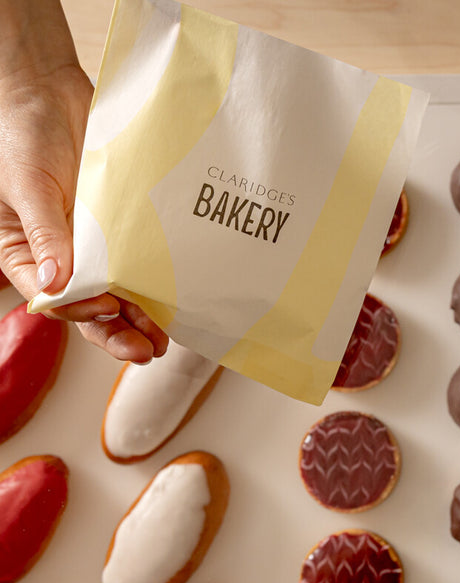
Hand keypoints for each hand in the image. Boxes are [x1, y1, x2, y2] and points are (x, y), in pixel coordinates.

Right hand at [0, 0, 167, 362]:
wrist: (51, 92)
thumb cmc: (24, 134)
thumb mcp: (28, 184)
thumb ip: (43, 234)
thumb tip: (54, 285)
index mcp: (29, 254)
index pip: (55, 298)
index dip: (81, 312)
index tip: (107, 310)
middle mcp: (63, 258)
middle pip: (91, 308)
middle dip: (117, 333)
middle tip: (146, 352)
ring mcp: (96, 247)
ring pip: (119, 294)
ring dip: (141, 320)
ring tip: (164, 342)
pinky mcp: (123, 232)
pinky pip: (140, 264)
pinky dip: (154, 286)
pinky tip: (174, 303)